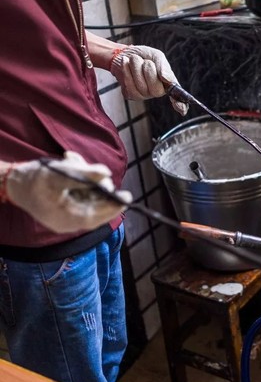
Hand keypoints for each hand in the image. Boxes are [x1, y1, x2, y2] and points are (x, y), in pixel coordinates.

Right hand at [5, 152, 131, 233]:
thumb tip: (105, 173)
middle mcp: (71, 222)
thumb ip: (82, 174)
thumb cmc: (32, 179)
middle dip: (97, 184)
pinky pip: (82, 194)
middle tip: (92, 168)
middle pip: (96, 204)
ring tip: (72, 160)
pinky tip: (71, 163)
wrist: (12, 183)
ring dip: (87, 177)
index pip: (99, 216)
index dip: (114, 206)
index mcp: (69, 219)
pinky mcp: (68, 207)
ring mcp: (69, 215)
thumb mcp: (58, 173)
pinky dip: (80, 179)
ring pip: (90, 196)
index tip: (127, 196)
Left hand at [110, 45, 188, 115]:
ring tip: (135, 60)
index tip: (181, 109)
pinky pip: (129, 85)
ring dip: (136, 67)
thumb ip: (163, 67)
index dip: (180, 104)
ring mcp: (144, 95)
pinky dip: (126, 70)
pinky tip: (125, 63)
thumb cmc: (143, 55)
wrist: (123, 53)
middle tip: (146, 61)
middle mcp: (158, 91)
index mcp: (169, 83)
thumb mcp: (156, 56)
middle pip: (156, 90)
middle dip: (149, 71)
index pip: (177, 97)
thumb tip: (168, 80)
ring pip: (141, 86)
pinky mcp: (131, 95)